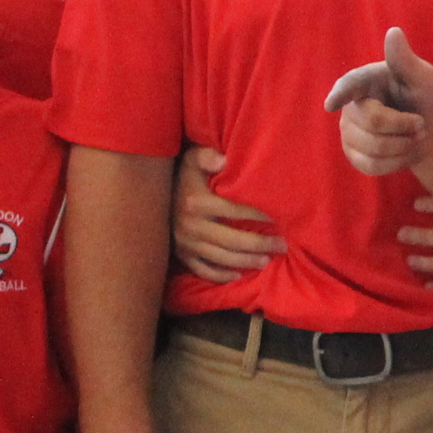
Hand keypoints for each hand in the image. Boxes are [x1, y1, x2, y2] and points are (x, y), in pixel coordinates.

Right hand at [171, 144, 282, 282]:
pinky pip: (202, 270)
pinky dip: (220, 275)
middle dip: (260, 244)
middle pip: (232, 240)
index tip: (279, 217)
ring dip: (246, 261)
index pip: (234, 211)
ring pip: (221, 258)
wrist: (151, 192)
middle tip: (281, 245)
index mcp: (196, 202)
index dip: (258, 214)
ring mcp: (185, 243)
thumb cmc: (182, 174)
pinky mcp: (181, 254)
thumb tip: (222, 161)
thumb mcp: (192, 158)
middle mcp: (190, 226)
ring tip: (266, 260)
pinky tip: (238, 275)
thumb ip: (206, 156)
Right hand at [327, 26, 432, 177]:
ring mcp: (349, 132)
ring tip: (413, 136)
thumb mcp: (423, 77)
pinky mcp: (354, 154)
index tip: (332, 105)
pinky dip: (396, 163)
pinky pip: (371, 166)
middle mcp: (351, 106)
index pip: (349, 86)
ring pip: (372, 148)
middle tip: (420, 123)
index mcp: (365, 81)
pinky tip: (403, 152)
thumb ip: (405, 60)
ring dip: (404, 146)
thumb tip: (394, 32)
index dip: (340, 95)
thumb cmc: (427, 98)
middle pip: (373, 123)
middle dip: (405, 127)